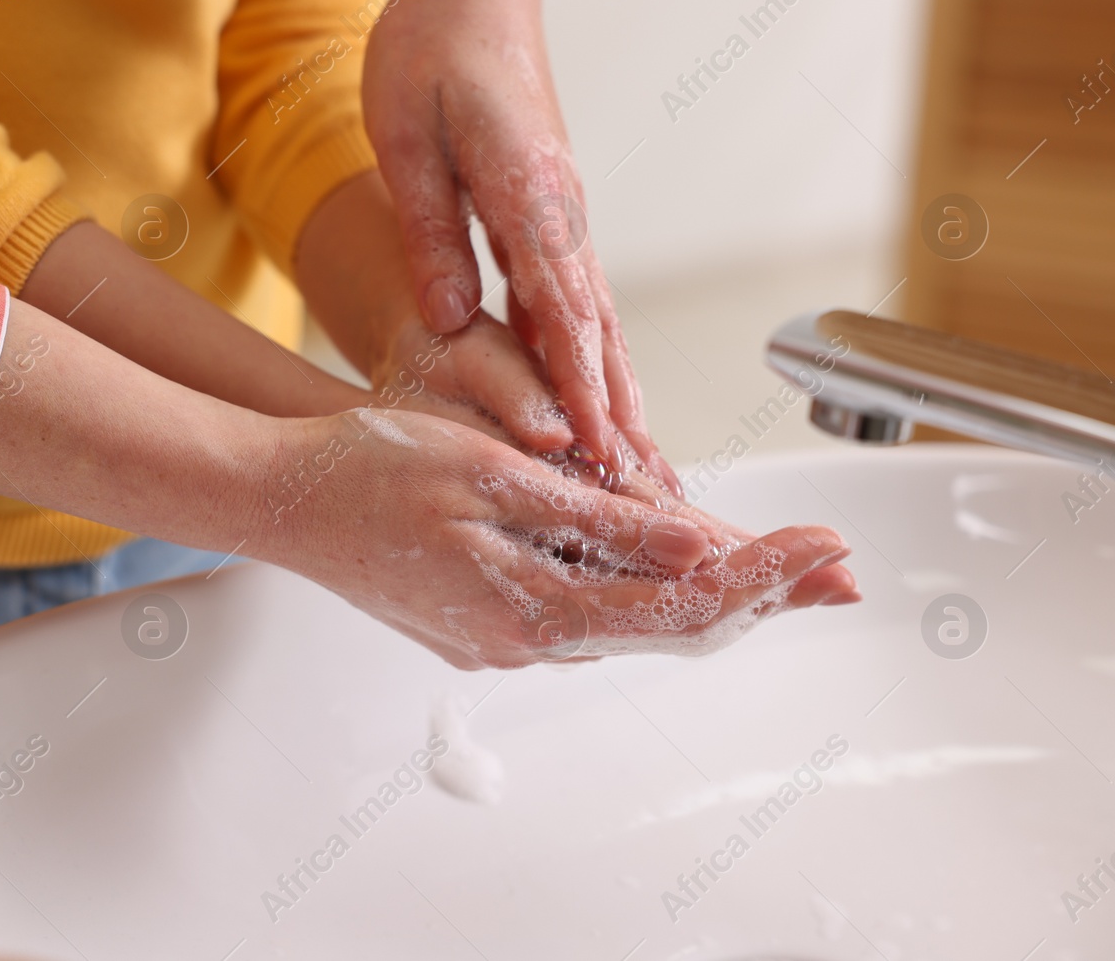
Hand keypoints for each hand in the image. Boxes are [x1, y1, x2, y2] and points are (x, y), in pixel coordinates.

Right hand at [260, 408, 853, 668]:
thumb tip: (700, 546)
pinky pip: (584, 611)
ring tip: (778, 559)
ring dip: (705, 590)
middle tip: (836, 568)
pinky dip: (640, 585)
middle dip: (759, 594)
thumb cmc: (368, 471)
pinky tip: (671, 560)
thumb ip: (599, 520)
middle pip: (669, 628)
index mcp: (530, 607)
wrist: (279, 498)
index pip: (681, 603)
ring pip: (630, 622)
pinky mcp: (485, 625)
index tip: (830, 547)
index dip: (766, 575)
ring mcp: (502, 642)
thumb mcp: (492, 474)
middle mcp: (524, 643)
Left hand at [362, 0, 677, 494]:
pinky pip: (578, 302)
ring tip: (639, 463)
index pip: (561, 311)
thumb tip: (447, 315)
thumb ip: (431, 230)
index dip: (579, 387)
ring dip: (618, 392)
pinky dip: (594, 357)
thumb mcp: (406, 137)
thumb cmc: (431, 50)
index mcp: (528, 195)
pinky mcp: (551, 217)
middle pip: (598, 330)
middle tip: (640, 486)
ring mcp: (563, 218)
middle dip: (618, 411)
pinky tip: (597, 394)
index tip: (596, 449)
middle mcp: (560, 214)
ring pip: (599, 322)